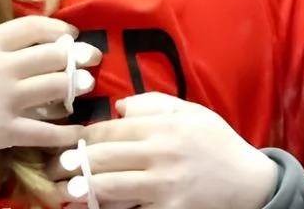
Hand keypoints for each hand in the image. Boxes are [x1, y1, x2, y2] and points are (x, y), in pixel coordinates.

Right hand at [0, 0, 101, 174]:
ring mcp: (5, 101)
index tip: (70, 33)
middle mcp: (2, 69)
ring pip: (55, 89)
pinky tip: (78, 131)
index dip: (57, 28)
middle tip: (92, 56)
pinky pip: (44, 132)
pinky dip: (65, 133)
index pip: (32, 28)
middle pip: (52, 56)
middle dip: (78, 55)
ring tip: (88, 86)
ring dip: (76, 86)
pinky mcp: (5, 132)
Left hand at [48, 92, 277, 208]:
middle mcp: (161, 154)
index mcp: (164, 126)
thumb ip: (153, 104)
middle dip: (73, 162)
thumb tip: (118, 107)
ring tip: (63, 190)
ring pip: (109, 186)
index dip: (83, 137)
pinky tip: (94, 207)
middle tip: (52, 167)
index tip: (68, 143)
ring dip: (81, 188)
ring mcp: (164, 186)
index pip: (110, 129)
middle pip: (103, 156)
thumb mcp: (190, 113)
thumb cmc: (217, 144)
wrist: (251, 183)